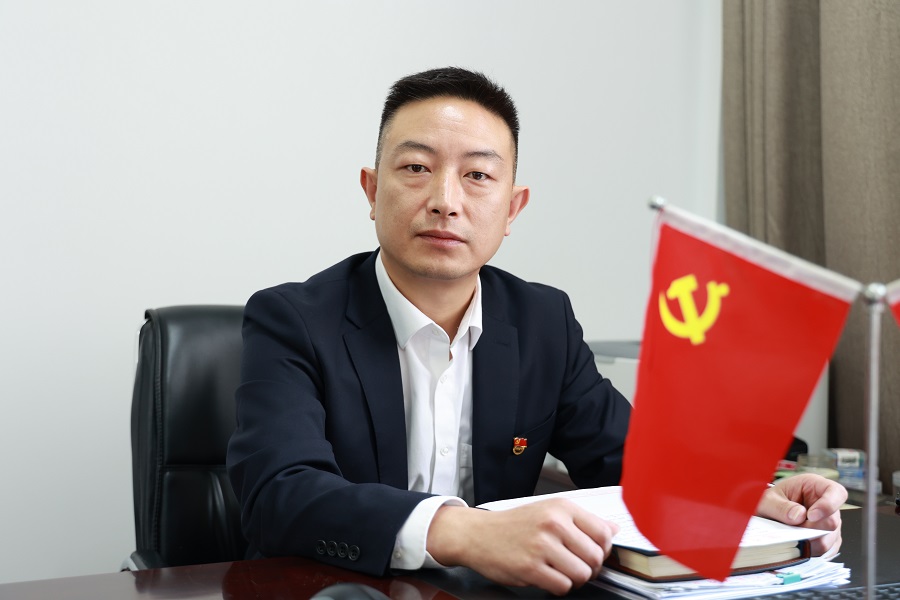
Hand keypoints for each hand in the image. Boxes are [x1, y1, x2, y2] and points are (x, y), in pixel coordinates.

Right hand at [426, 499, 618, 595]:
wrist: (478, 534)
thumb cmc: (514, 524)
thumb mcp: (549, 511)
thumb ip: (582, 521)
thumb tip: (613, 529)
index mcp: (561, 508)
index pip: (604, 532)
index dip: (603, 549)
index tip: (592, 552)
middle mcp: (553, 523)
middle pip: (596, 557)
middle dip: (590, 568)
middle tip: (575, 566)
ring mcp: (542, 546)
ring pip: (582, 574)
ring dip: (575, 579)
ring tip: (561, 572)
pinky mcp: (531, 568)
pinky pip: (563, 586)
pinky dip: (559, 587)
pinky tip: (548, 577)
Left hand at [756, 474, 846, 557]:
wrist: (769, 513)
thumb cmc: (772, 501)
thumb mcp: (769, 500)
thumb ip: (781, 507)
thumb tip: (798, 516)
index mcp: (816, 486)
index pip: (836, 493)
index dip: (828, 505)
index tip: (811, 516)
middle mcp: (828, 505)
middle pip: (833, 522)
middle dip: (812, 530)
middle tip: (792, 530)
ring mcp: (830, 523)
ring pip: (830, 539)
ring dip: (810, 542)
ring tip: (791, 538)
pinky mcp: (828, 539)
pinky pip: (827, 550)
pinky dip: (812, 551)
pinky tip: (798, 547)